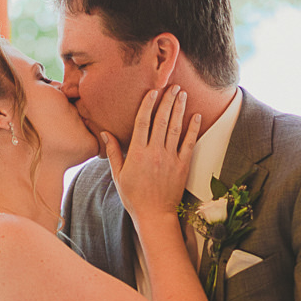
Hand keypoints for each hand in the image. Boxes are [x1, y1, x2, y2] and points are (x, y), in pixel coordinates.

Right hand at [107, 86, 199, 222]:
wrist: (154, 215)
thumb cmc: (133, 196)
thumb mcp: (118, 175)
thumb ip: (114, 152)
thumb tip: (104, 133)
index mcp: (137, 153)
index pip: (143, 122)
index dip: (148, 104)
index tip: (153, 92)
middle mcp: (155, 152)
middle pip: (161, 120)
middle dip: (167, 101)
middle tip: (173, 86)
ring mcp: (170, 158)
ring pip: (175, 128)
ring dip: (179, 109)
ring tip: (183, 94)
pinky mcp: (182, 165)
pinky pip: (189, 143)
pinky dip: (193, 129)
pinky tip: (196, 116)